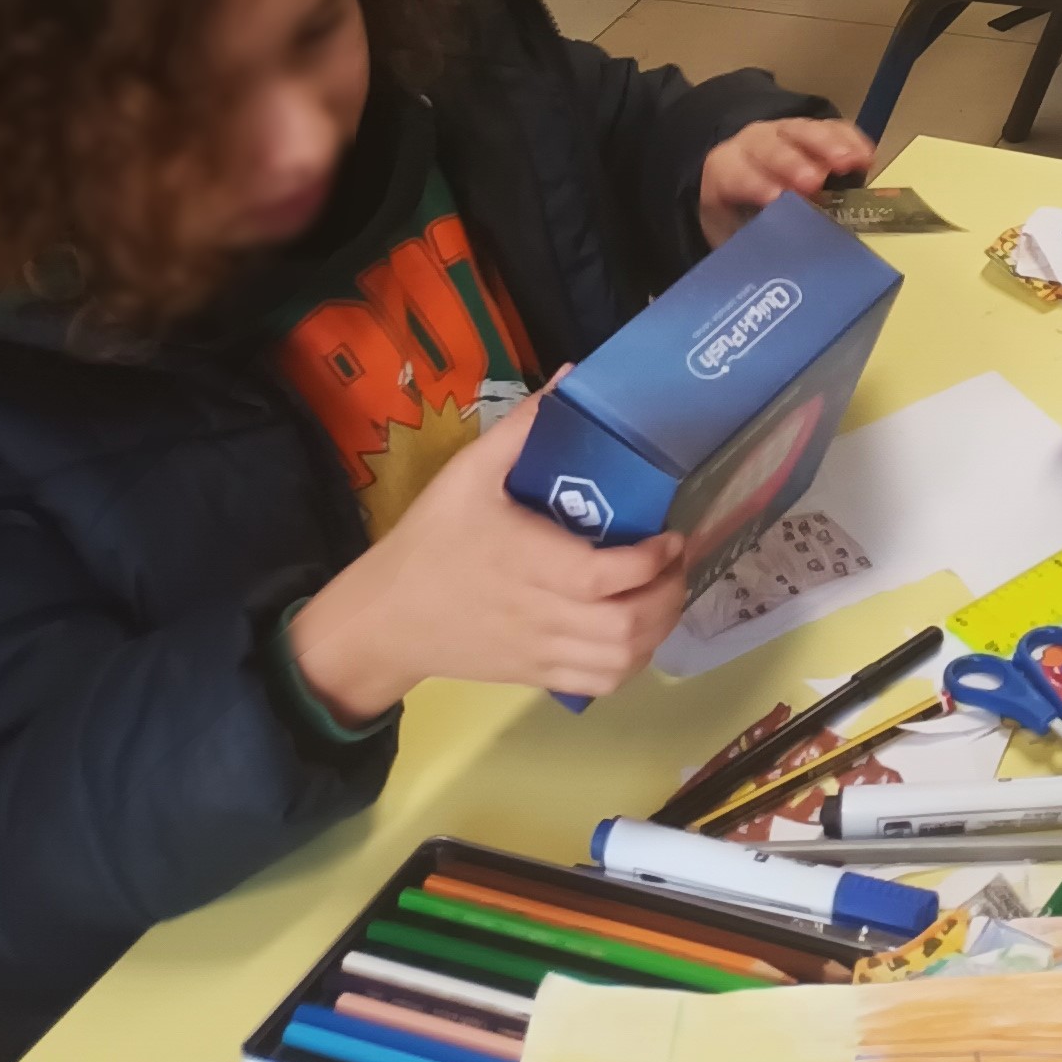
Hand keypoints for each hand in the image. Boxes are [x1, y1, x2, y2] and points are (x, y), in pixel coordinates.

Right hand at [283, 392, 689, 718]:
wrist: (384, 620)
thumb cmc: (431, 541)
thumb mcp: (468, 472)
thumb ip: (523, 425)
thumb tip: (572, 376)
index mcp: (529, 563)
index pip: (606, 576)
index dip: (652, 560)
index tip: (671, 532)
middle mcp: (542, 615)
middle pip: (626, 625)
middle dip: (669, 593)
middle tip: (678, 559)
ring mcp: (541, 653)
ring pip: (620, 661)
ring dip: (658, 629)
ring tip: (665, 590)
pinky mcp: (535, 676)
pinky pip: (599, 684)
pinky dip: (632, 662)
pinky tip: (637, 630)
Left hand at [699, 115, 877, 244]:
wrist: (748, 182)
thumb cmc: (741, 216)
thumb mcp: (735, 233)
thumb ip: (752, 243)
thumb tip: (775, 271)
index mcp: (726, 169)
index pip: (737, 173)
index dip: (756, 184)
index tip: (776, 199)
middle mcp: (754, 143)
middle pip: (771, 146)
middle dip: (792, 162)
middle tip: (815, 181)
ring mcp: (786, 132)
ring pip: (804, 130)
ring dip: (827, 146)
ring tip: (850, 163)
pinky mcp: (816, 130)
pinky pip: (833, 128)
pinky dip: (850, 141)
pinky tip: (866, 157)